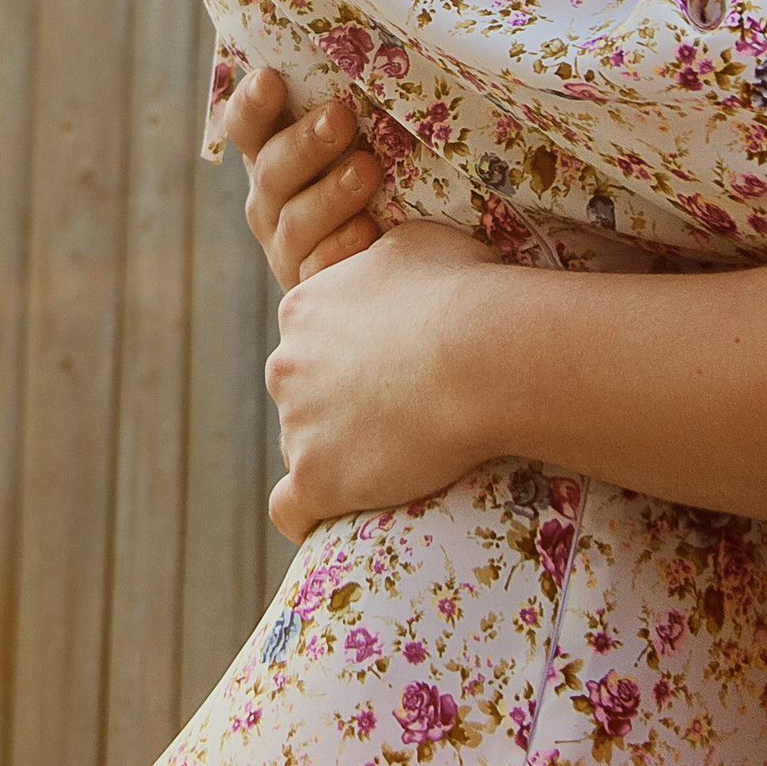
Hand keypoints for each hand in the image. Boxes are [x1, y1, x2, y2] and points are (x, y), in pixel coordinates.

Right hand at [221, 65, 381, 291]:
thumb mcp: (363, 136)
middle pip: (271, 170)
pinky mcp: (310, 289)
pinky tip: (368, 231)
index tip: (269, 77)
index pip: (247, 124)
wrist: (396, 263)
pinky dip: (340, 250)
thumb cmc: (382, 173)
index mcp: (272, 151)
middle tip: (340, 116)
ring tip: (368, 171)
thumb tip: (385, 28)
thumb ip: (354, 100)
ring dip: (329, 194)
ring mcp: (286, 246)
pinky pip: (318, 272)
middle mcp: (269, 197)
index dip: (252, 102)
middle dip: (304, 143)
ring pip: (294, 221)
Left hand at [267, 221, 502, 539]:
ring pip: (302, 447)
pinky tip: (326, 521)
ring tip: (390, 467)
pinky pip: (290, 507)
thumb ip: (382, 256)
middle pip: (300, 394)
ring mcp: (296, 422)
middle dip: (336, 407)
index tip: (389, 372)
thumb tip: (385, 258)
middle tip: (398, 420)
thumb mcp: (417, 244)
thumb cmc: (464, 292)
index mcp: (303, 307)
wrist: (480, 355)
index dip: (348, 360)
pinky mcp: (316, 477)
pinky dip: (306, 516)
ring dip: (334, 457)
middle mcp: (285, 362)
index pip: (309, 341)